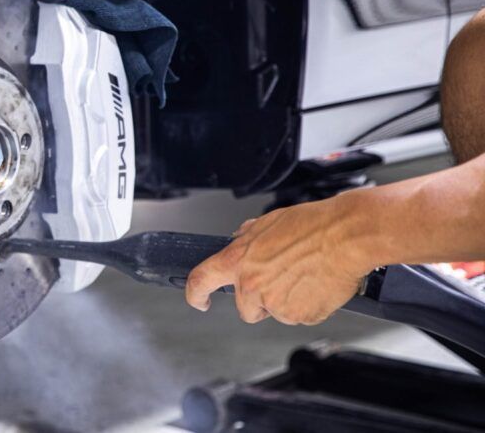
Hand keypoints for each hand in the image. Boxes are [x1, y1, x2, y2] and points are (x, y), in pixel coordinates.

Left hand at [185, 196, 372, 324]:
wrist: (346, 236)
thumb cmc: (311, 225)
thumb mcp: (268, 223)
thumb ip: (247, 238)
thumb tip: (239, 241)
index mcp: (238, 261)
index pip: (200, 280)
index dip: (195, 295)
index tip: (199, 301)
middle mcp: (252, 286)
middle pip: (245, 309)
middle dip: (258, 301)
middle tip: (281, 281)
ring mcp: (276, 305)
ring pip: (275, 313)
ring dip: (286, 301)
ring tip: (305, 275)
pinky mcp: (301, 316)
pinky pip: (300, 317)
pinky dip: (308, 306)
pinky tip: (317, 285)